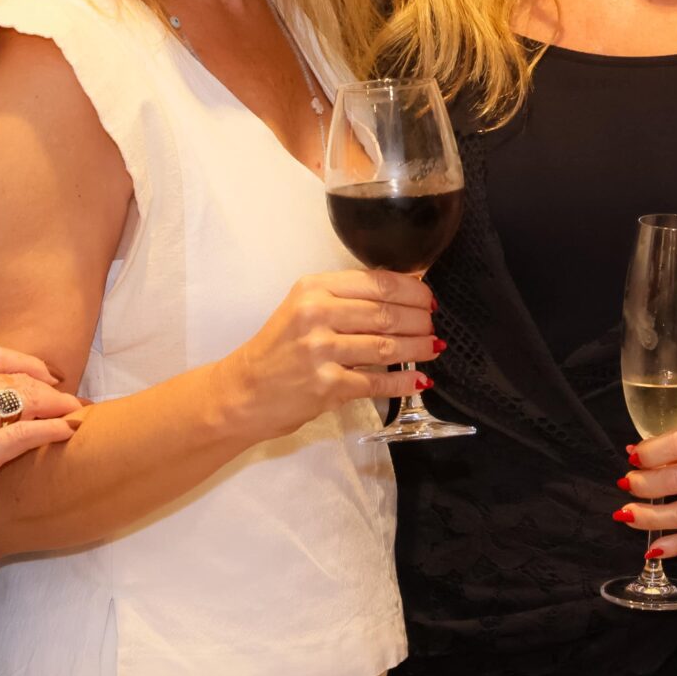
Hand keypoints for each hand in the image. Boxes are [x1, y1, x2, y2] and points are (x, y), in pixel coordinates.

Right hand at [0, 346, 80, 535]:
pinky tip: (67, 431)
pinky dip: (53, 429)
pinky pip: (27, 434)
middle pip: (16, 378)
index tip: (41, 371)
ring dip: (57, 404)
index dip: (24, 362)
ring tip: (75, 411)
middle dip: (47, 386)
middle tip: (65, 395)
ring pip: (28, 400)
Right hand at [220, 269, 442, 441]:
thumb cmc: (278, 349)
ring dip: (417, 348)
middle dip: (419, 320)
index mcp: (313, 288)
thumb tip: (404, 291)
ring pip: (386, 346)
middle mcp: (316, 315)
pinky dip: (403, 382)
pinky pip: (377, 381)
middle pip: (386, 313)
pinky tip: (419, 379)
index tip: (428, 297)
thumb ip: (346, 299)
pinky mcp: (327, 385)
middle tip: (433, 324)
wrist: (242, 392)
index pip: (376, 283)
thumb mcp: (304, 308)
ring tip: (433, 347)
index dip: (411, 290)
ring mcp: (321, 351)